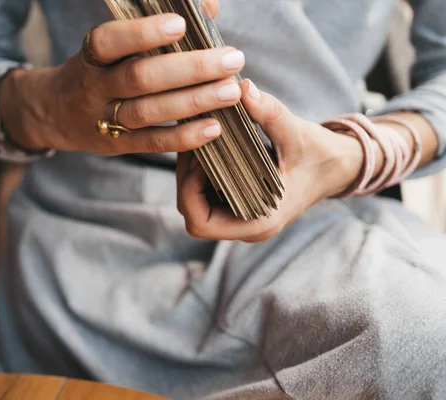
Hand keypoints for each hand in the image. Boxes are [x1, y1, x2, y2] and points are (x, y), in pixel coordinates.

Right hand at [0, 0, 242, 155]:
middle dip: (190, 68)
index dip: (143, 33)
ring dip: (193, 101)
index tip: (181, 24)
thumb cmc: (98, 70)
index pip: (109, 41)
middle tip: (232, 59)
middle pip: (140, 77)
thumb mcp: (113, 45)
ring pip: (149, 111)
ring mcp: (104, 120)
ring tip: (230, 91)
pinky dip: (183, 137)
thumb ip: (156, 26)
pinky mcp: (118, 146)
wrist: (54, 114)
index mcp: (91, 57)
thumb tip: (208, 7)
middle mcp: (95, 88)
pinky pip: (152, 143)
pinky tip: (214, 127)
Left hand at [176, 80, 366, 241]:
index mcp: (259, 221)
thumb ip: (269, 112)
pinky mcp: (240, 203)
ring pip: (197, 203)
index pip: (201, 223)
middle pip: (193, 211)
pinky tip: (207, 145)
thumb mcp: (297, 131)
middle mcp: (246, 225)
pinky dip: (203, 172)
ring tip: (198, 140)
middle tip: (193, 141)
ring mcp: (242, 216)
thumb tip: (243, 87)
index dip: (189, 191)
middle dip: (186, 177)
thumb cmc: (320, 153)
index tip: (198, 157)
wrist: (338, 165)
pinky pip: (208, 194)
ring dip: (191, 173)